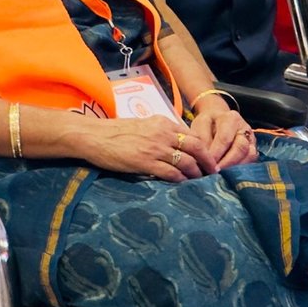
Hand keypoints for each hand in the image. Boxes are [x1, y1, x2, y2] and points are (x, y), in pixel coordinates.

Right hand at [81, 116, 215, 181]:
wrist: (94, 136)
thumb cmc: (117, 131)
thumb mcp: (145, 125)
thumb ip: (162, 131)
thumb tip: (177, 141)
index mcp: (164, 123)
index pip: (193, 135)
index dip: (204, 147)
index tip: (209, 157)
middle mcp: (163, 134)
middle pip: (196, 147)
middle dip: (207, 160)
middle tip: (213, 171)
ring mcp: (155, 148)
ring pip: (186, 161)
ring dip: (196, 172)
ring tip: (200, 180)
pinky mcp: (144, 162)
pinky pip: (169, 172)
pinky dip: (179, 178)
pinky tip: (183, 183)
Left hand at [187, 104, 258, 170]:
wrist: (219, 120)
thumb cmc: (208, 124)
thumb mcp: (200, 125)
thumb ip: (202, 140)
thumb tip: (204, 159)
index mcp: (231, 119)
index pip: (225, 138)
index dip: (215, 154)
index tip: (205, 166)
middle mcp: (245, 128)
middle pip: (241, 148)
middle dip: (227, 163)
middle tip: (214, 173)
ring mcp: (252, 139)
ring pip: (250, 155)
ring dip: (235, 167)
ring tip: (221, 176)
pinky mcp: (254, 149)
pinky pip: (252, 161)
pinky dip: (241, 169)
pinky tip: (229, 174)